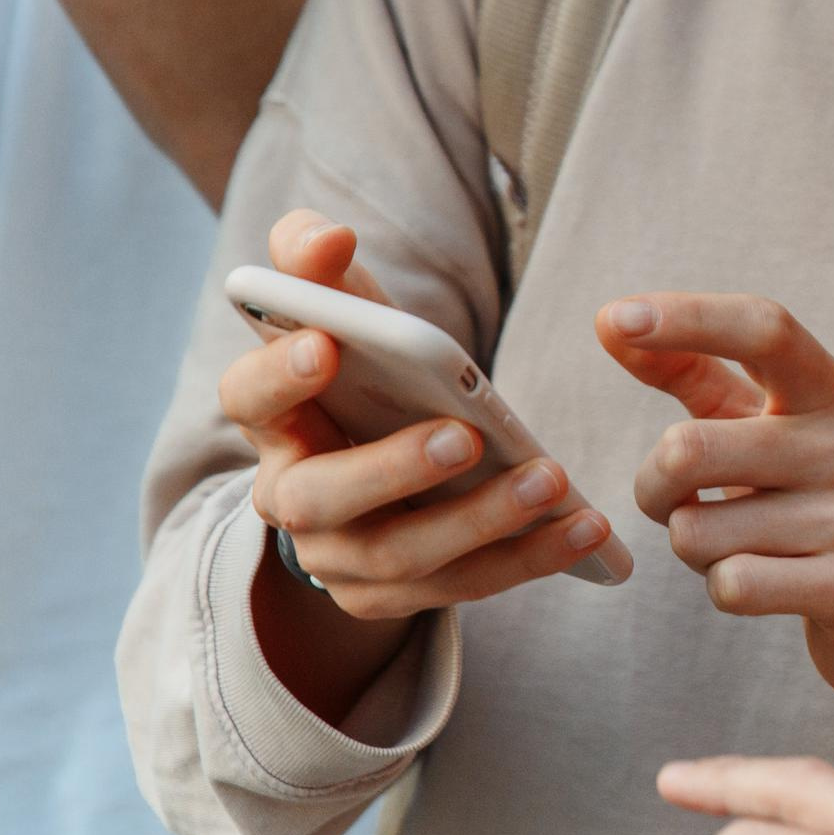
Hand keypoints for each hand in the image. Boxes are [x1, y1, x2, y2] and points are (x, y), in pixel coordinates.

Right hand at [219, 208, 613, 621]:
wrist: (378, 466)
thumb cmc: (365, 370)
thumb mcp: (349, 312)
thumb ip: (323, 263)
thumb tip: (326, 237)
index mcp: (274, 417)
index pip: (249, 396)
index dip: (280, 372)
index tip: (328, 344)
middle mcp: (291, 498)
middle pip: (322, 497)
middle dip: (392, 468)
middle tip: (463, 436)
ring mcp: (340, 558)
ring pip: (401, 554)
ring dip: (480, 519)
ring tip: (551, 479)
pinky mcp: (394, 597)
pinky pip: (462, 585)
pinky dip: (528, 558)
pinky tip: (584, 526)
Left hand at [601, 293, 833, 724]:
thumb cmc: (814, 500)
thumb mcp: (767, 425)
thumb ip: (694, 371)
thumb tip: (610, 321)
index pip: (764, 329)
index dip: (687, 317)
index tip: (614, 317)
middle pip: (690, 448)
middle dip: (654, 487)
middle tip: (677, 501)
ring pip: (697, 531)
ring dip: (695, 547)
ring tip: (743, 544)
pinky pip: (731, 584)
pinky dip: (725, 587)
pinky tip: (768, 582)